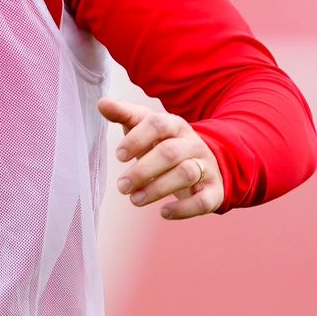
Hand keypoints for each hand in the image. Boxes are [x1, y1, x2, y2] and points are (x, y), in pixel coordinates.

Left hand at [98, 96, 224, 219]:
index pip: (158, 124)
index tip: (118, 156)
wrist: (204, 163)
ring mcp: (206, 167)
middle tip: (122, 186)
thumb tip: (102, 103)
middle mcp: (193, 144)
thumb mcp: (146, 128)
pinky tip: (163, 212)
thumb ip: (125, 115)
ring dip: (157, 189)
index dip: (137, 139)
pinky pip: (204, 200)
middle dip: (142, 170)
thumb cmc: (164, 144)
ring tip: (135, 199)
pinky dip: (184, 209)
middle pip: (170, 152)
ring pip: (186, 174)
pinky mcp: (214, 191)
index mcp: (175, 125)